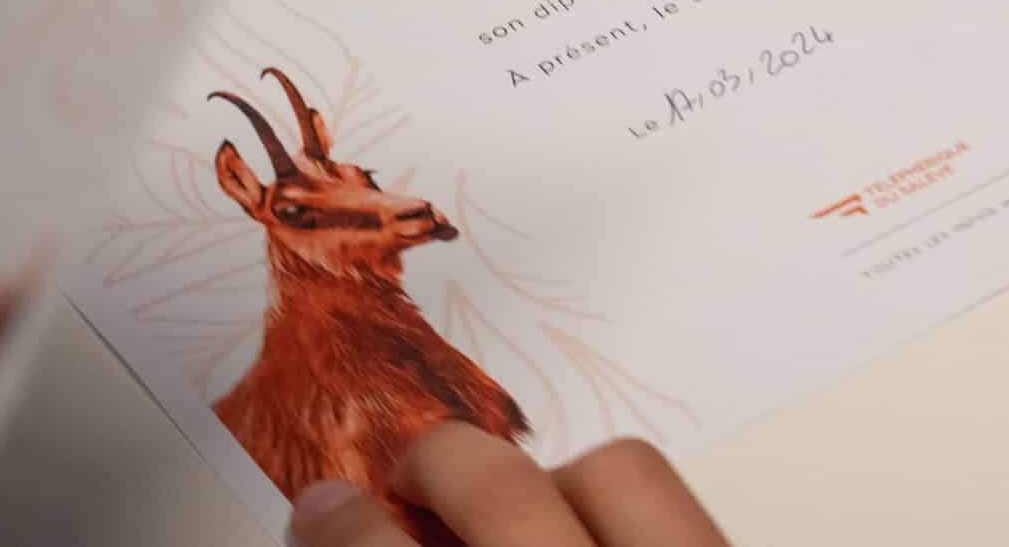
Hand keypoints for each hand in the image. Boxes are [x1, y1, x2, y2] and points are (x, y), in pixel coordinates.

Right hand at [286, 422, 728, 546]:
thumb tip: (352, 527)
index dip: (342, 528)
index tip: (320, 508)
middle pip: (504, 489)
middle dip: (443, 470)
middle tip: (411, 483)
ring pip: (617, 471)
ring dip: (555, 482)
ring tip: (520, 518)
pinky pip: (687, 507)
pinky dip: (631, 512)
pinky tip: (596, 539)